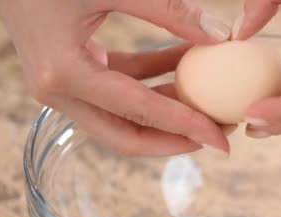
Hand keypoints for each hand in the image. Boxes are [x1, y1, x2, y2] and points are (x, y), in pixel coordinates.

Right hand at [0, 0, 232, 155]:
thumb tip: (221, 35)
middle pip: (126, 135)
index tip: (222, 140)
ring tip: (211, 105)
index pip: (139, 113)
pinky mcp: (71, 72)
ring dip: (167, 111)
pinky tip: (185, 67)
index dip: (185, 128)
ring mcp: (62, 85)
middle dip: (175, 140)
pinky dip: (153, 82)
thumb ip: (168, 10)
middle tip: (219, 135)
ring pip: (124, 117)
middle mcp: (59, 90)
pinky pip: (120, 88)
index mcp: (64, 73)